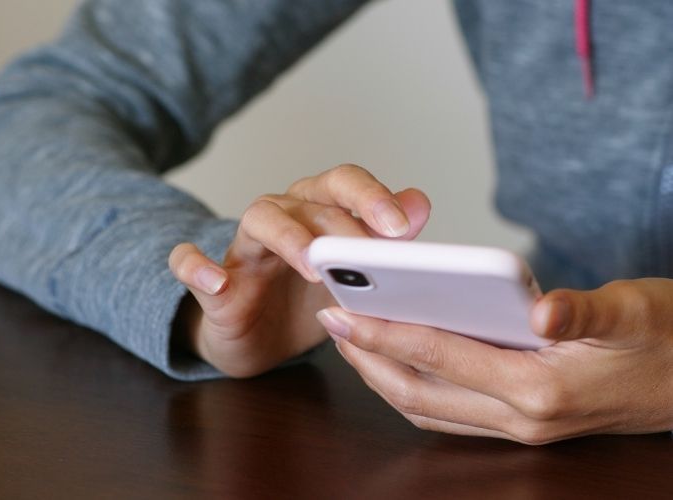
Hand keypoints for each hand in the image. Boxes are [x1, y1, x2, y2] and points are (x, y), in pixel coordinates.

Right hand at [169, 164, 430, 376]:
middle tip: (367, 254)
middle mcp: (282, 218)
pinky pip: (188, 263)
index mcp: (318, 211)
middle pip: (308, 199)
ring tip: (312, 266)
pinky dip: (196, 267)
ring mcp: (244, 249)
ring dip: (288, 237)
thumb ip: (381, 240)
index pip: (344, 184)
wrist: (257, 338)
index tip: (400, 228)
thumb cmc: (305, 301)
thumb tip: (419, 203)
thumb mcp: (351, 276)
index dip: (371, 198)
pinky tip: (216, 282)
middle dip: (341, 224)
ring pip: (259, 220)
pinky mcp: (211, 283)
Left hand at [317, 278, 672, 443]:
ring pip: (428, 406)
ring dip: (382, 374)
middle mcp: (522, 418)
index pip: (443, 356)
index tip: (344, 311)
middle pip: (421, 391)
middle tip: (330, 321)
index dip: (388, 332)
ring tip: (351, 338)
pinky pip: (447, 410)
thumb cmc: (664, 339)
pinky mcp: (518, 421)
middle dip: (368, 358)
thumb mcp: (634, 312)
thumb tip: (542, 309)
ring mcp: (518, 426)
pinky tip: (396, 359)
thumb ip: (586, 311)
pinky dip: (412, 385)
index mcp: (542, 388)